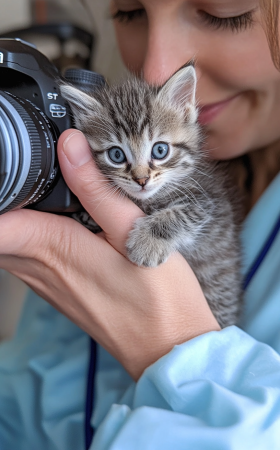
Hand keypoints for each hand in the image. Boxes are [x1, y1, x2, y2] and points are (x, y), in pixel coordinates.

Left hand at [0, 130, 219, 379]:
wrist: (166, 347)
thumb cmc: (158, 296)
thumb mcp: (134, 232)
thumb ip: (98, 188)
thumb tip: (70, 144)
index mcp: (54, 247)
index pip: (0, 222)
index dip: (2, 193)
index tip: (12, 171)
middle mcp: (39, 268)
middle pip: (2, 228)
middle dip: (11, 199)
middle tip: (34, 175)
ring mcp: (44, 283)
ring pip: (10, 243)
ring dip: (19, 215)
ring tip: (50, 194)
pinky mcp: (56, 290)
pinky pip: (26, 257)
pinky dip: (31, 234)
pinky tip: (63, 222)